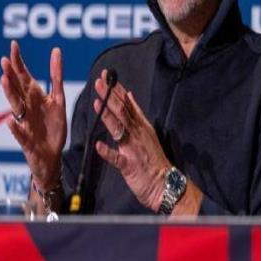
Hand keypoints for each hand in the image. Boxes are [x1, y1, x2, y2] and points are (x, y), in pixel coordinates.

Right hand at [0, 40, 66, 188]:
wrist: (51, 156)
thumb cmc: (53, 127)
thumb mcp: (58, 99)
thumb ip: (56, 76)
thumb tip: (56, 51)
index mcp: (35, 98)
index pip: (25, 77)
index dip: (19, 62)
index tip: (13, 45)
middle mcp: (27, 108)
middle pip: (17, 89)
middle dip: (11, 74)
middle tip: (5, 59)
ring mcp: (25, 124)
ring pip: (15, 107)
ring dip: (10, 94)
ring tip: (4, 80)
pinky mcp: (27, 142)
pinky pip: (20, 134)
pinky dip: (15, 129)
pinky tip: (9, 122)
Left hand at [94, 70, 169, 211]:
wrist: (164, 184)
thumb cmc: (153, 158)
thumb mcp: (147, 131)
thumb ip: (137, 113)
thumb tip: (129, 94)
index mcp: (141, 125)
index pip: (127, 104)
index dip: (116, 90)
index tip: (106, 76)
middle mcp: (137, 133)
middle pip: (122, 112)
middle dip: (109, 96)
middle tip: (98, 82)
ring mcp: (134, 149)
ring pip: (119, 129)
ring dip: (107, 115)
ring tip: (96, 103)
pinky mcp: (130, 166)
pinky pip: (117, 159)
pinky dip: (108, 152)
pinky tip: (98, 145)